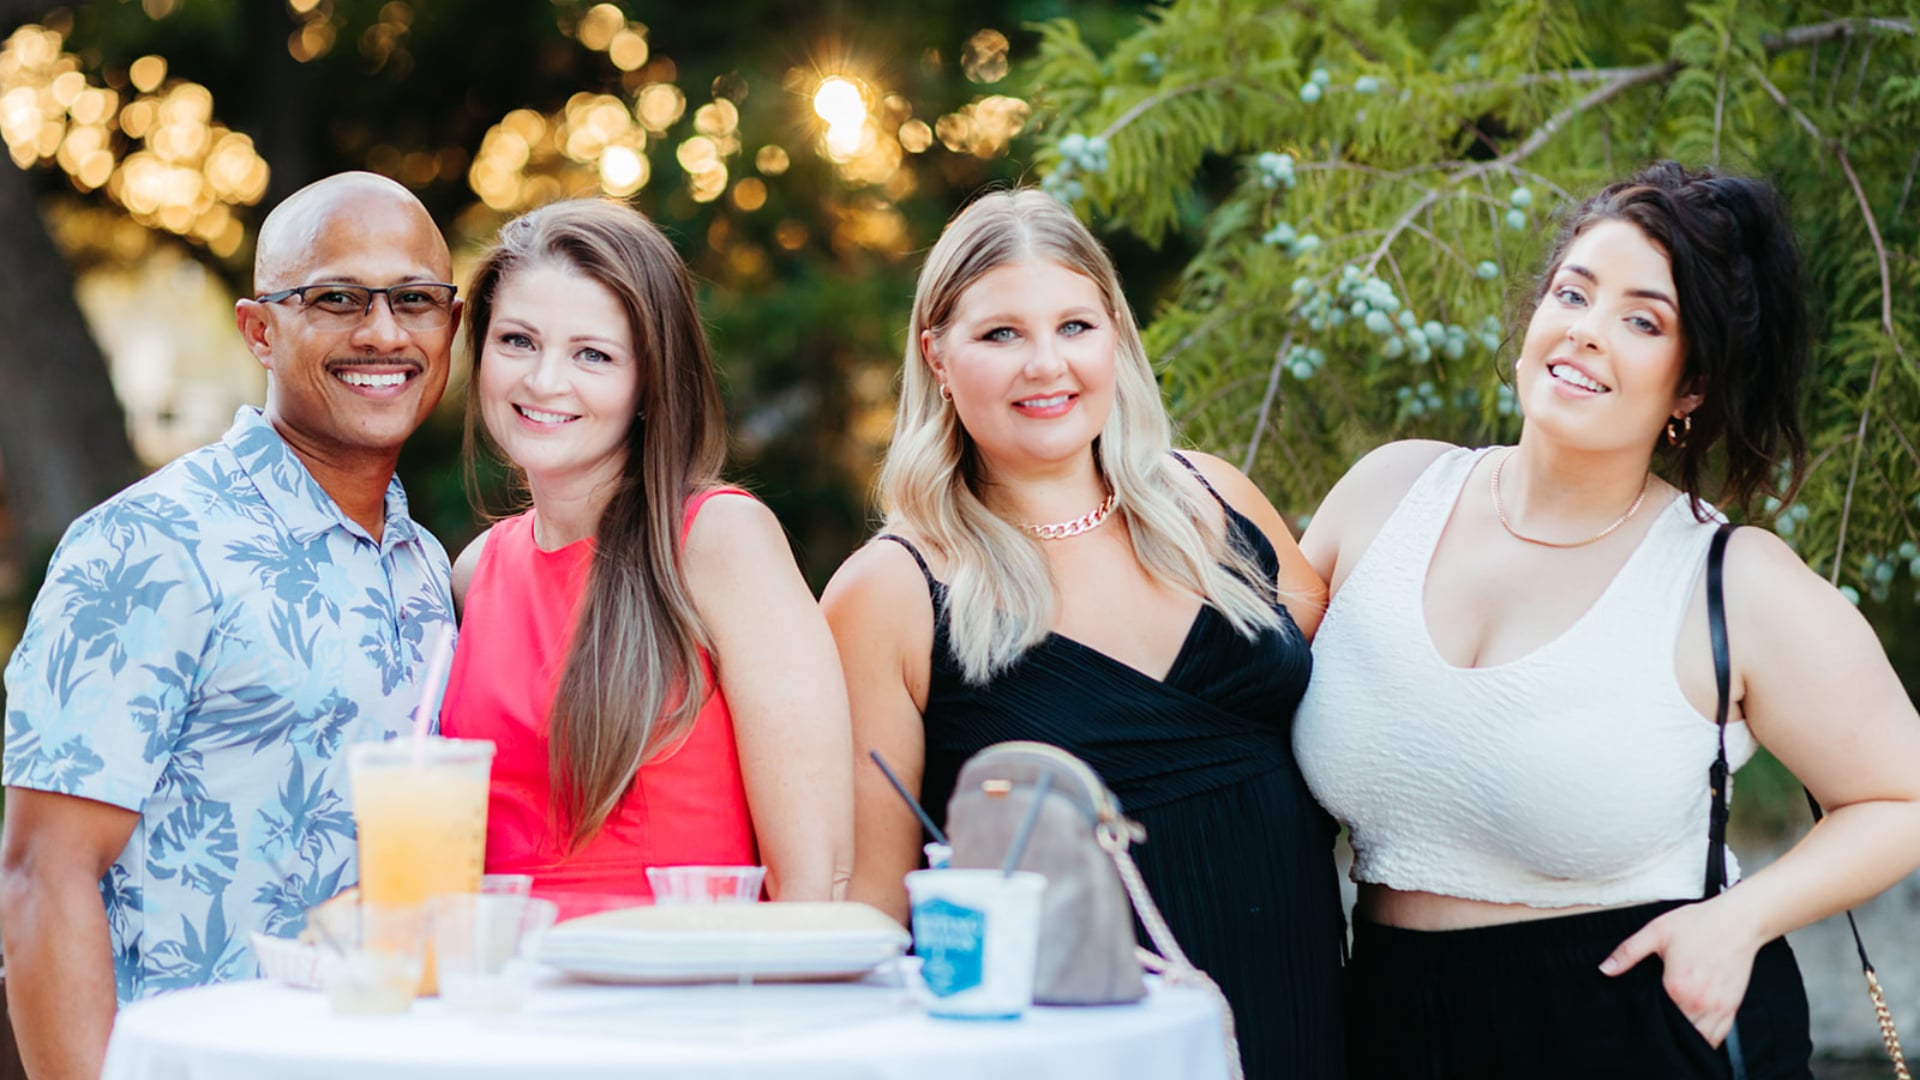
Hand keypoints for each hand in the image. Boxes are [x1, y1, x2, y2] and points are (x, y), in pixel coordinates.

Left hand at [1598, 899, 1763, 1046]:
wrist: (1737, 921)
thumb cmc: (1698, 923)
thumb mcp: (1656, 932)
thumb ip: (1628, 952)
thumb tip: (1604, 969)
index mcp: (1676, 987)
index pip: (1656, 1017)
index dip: (1646, 1018)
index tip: (1640, 1013)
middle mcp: (1698, 1002)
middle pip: (1678, 1031)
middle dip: (1665, 1030)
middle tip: (1654, 1021)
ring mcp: (1718, 1007)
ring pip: (1699, 1038)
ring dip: (1686, 1036)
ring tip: (1673, 1026)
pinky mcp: (1732, 1007)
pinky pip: (1719, 1036)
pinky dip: (1706, 1038)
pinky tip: (1694, 1031)